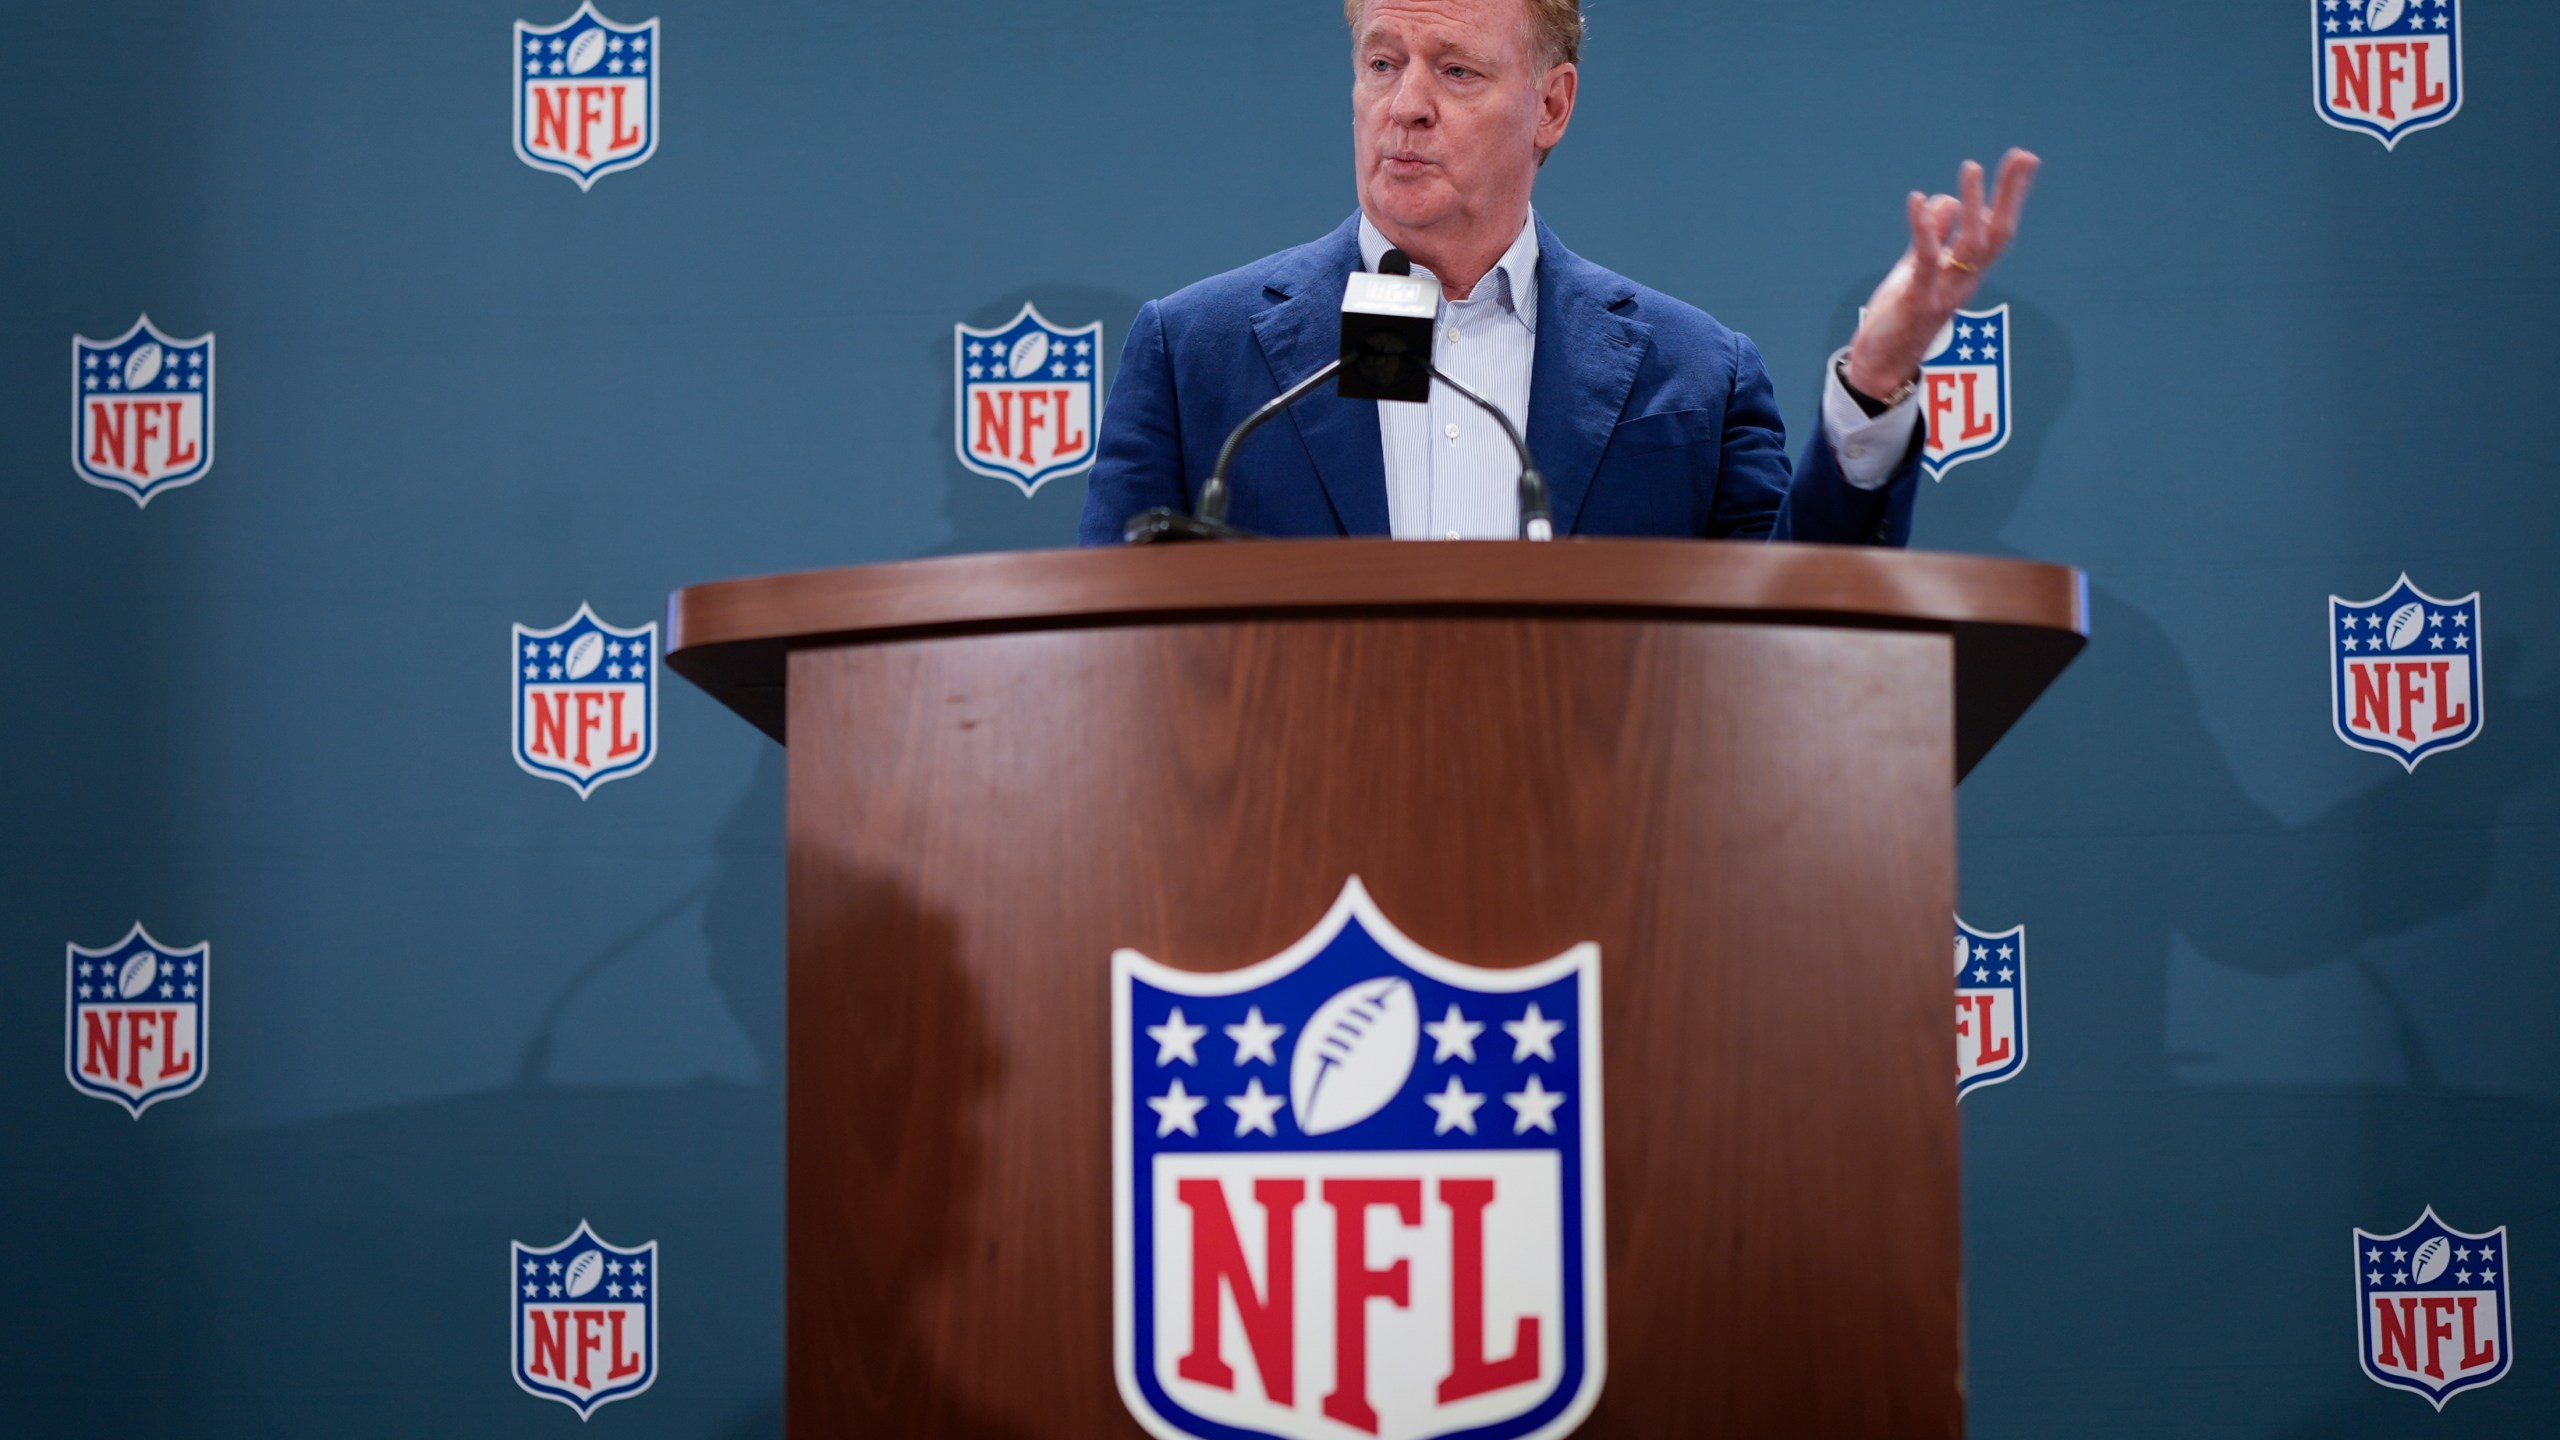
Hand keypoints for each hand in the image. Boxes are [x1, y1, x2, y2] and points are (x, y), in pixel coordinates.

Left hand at [1845, 148, 2040, 399]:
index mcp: (1966, 273)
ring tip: (1973, 167)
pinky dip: (1924, 230)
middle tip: (2024, 155)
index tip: (2024, 159)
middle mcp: (1964, 282)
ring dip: (1973, 205)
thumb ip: (1933, 239)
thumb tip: (1946, 201)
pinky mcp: (1917, 300)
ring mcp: (1944, 292)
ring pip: (1969, 246)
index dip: (2011, 196)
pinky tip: (1918, 201)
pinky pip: (1925, 260)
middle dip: (2011, 195)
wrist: (1883, 367)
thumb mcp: (1917, 271)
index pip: (1996, 229)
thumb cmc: (1900, 319)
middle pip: (1996, 234)